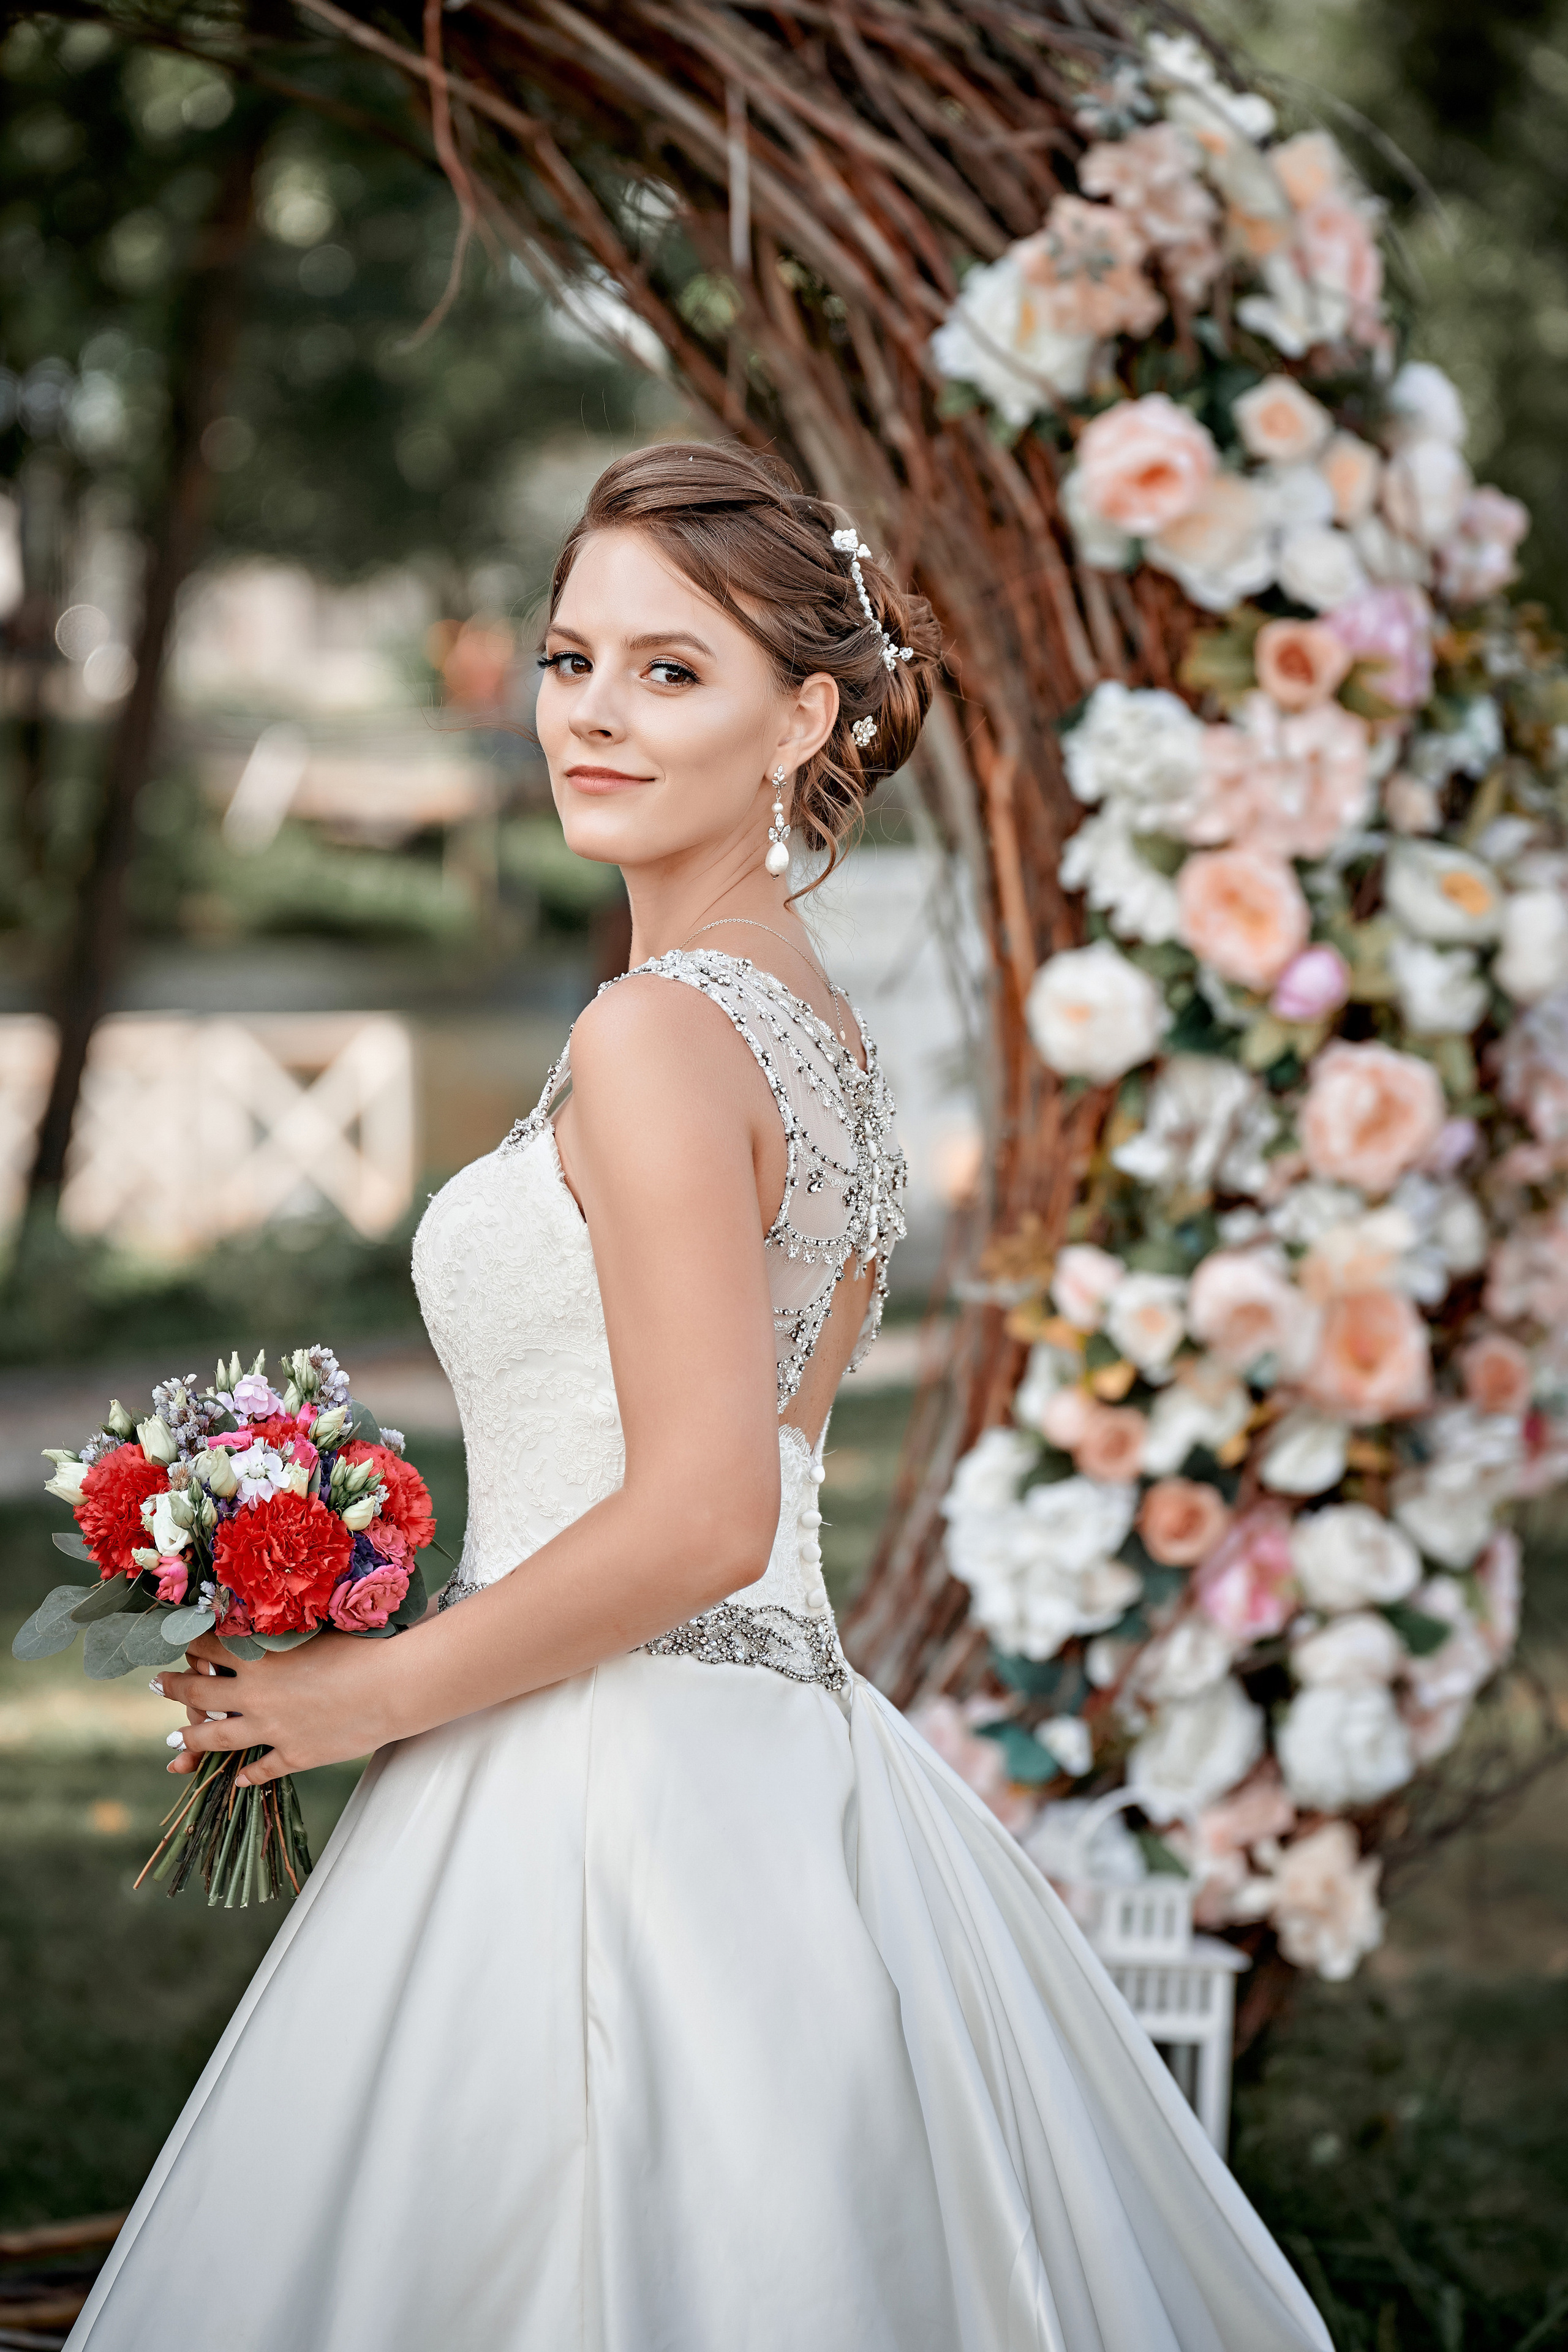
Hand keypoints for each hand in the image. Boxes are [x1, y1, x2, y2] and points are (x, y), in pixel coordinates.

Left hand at [155, 1629, 399, 1786]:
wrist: (394, 1686)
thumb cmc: (364, 1646)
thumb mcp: (315, 1629)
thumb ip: (283, 1630)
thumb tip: (263, 1621)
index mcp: (261, 1657)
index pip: (210, 1646)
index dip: (193, 1643)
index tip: (184, 1642)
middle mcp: (257, 1695)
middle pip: (200, 1692)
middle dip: (175, 1686)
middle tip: (158, 1683)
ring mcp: (272, 1729)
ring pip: (218, 1737)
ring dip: (193, 1738)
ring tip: (175, 1739)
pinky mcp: (295, 1755)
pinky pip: (261, 1769)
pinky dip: (247, 1775)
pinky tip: (238, 1780)